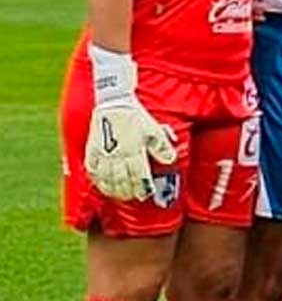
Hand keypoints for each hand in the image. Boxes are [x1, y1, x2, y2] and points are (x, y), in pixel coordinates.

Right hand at [83, 46, 176, 200]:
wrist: (114, 104)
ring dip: (113, 189)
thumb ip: (162, 147)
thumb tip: (171, 161)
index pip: (139, 176)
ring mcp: (102, 153)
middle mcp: (117, 154)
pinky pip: (92, 170)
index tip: (145, 194)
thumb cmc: (137, 117)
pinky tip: (101, 185)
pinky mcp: (91, 150)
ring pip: (106, 178)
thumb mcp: (154, 130)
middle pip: (122, 180)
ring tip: (119, 194)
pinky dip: (97, 180)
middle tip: (133, 196)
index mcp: (134, 150)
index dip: (142, 187)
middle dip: (128, 191)